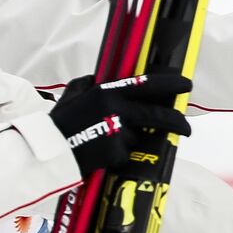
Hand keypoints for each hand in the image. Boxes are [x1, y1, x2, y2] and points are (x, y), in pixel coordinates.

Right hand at [50, 73, 191, 176]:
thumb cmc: (60, 123)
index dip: (170, 84)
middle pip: (158, 115)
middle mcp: (115, 109)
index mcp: (107, 91)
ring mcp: (117, 132)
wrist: (46, 152)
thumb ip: (93, 83)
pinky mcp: (115, 153)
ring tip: (108, 142)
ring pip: (139, 137)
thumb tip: (105, 76)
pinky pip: (126, 154)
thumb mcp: (74, 93)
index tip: (187, 84)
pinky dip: (119, 155)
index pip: (147, 84)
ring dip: (132, 141)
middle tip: (187, 128)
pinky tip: (101, 154)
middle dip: (177, 122)